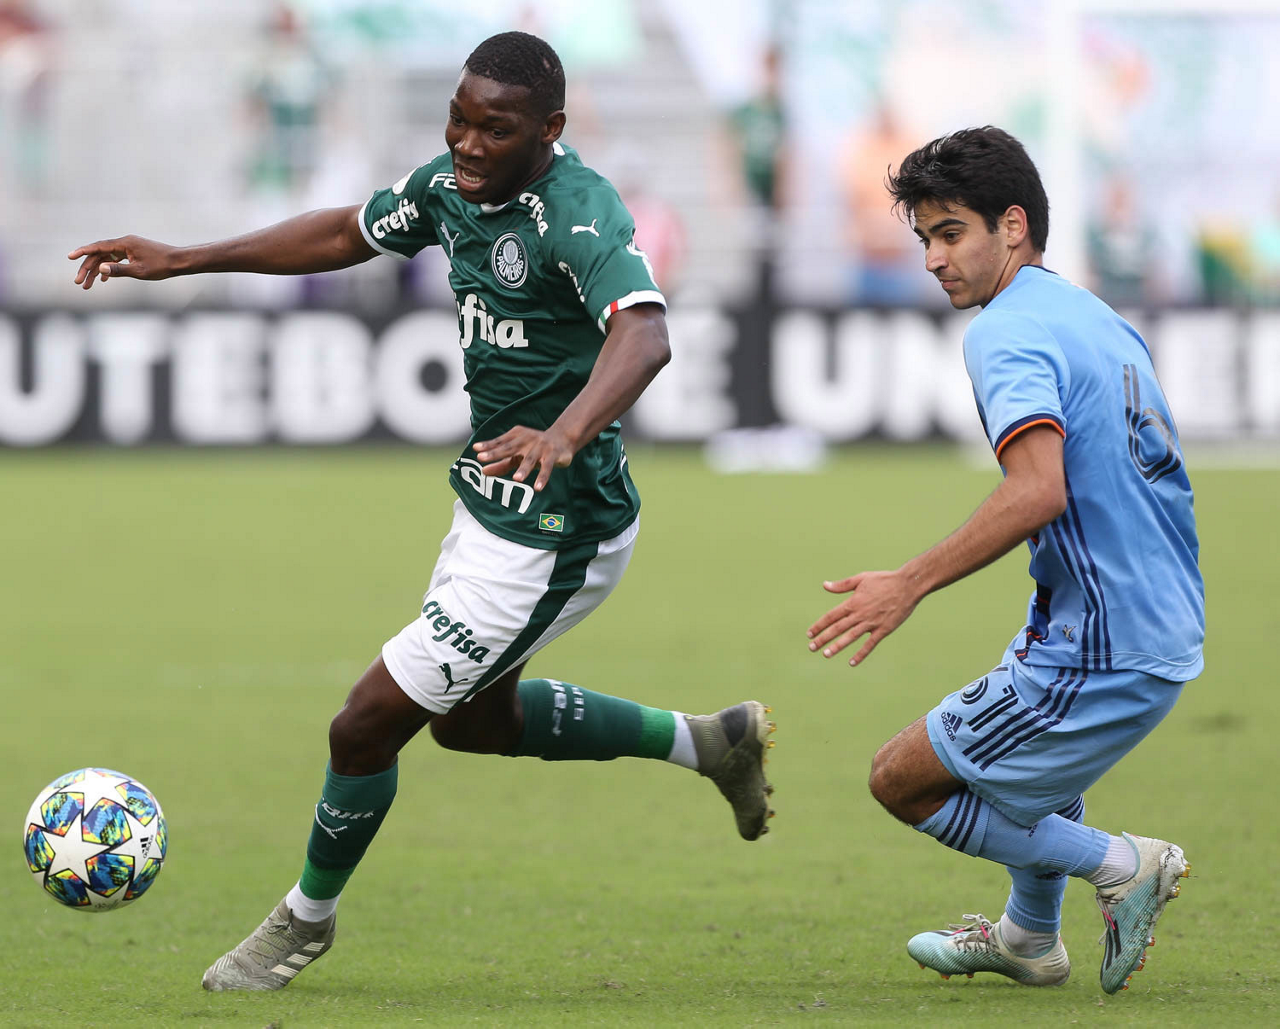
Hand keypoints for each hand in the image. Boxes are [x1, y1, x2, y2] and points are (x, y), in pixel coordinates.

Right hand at [68, 236, 177, 289]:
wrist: (179, 262)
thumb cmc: (161, 266)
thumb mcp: (139, 271)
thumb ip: (118, 270)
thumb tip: (99, 269)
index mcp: (124, 244)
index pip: (98, 247)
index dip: (82, 252)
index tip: (69, 257)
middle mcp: (125, 243)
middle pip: (100, 254)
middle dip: (87, 268)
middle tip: (78, 283)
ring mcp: (129, 247)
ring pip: (107, 258)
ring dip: (96, 271)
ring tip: (87, 285)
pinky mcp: (134, 253)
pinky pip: (116, 259)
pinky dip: (108, 269)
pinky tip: (103, 280)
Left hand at [473, 425, 575, 492]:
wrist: (562, 438)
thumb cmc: (534, 448)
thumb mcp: (518, 454)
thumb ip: (501, 463)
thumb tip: (483, 471)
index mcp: (516, 437)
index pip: (500, 442)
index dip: (488, 445)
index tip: (476, 449)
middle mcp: (527, 440)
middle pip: (510, 448)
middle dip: (496, 453)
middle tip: (482, 458)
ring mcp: (541, 447)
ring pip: (530, 459)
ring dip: (524, 469)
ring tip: (516, 479)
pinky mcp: (553, 455)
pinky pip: (547, 467)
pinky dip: (542, 477)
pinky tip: (537, 488)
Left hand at [806, 569, 921, 666]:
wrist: (907, 586)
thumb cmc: (884, 580)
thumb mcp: (861, 578)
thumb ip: (842, 585)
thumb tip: (824, 585)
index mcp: (853, 602)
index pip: (831, 616)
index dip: (819, 625)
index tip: (809, 634)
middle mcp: (860, 614)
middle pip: (837, 628)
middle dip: (823, 639)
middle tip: (811, 647)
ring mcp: (872, 623)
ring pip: (851, 637)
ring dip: (837, 647)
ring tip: (826, 655)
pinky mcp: (883, 630)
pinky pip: (870, 644)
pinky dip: (861, 654)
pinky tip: (852, 662)